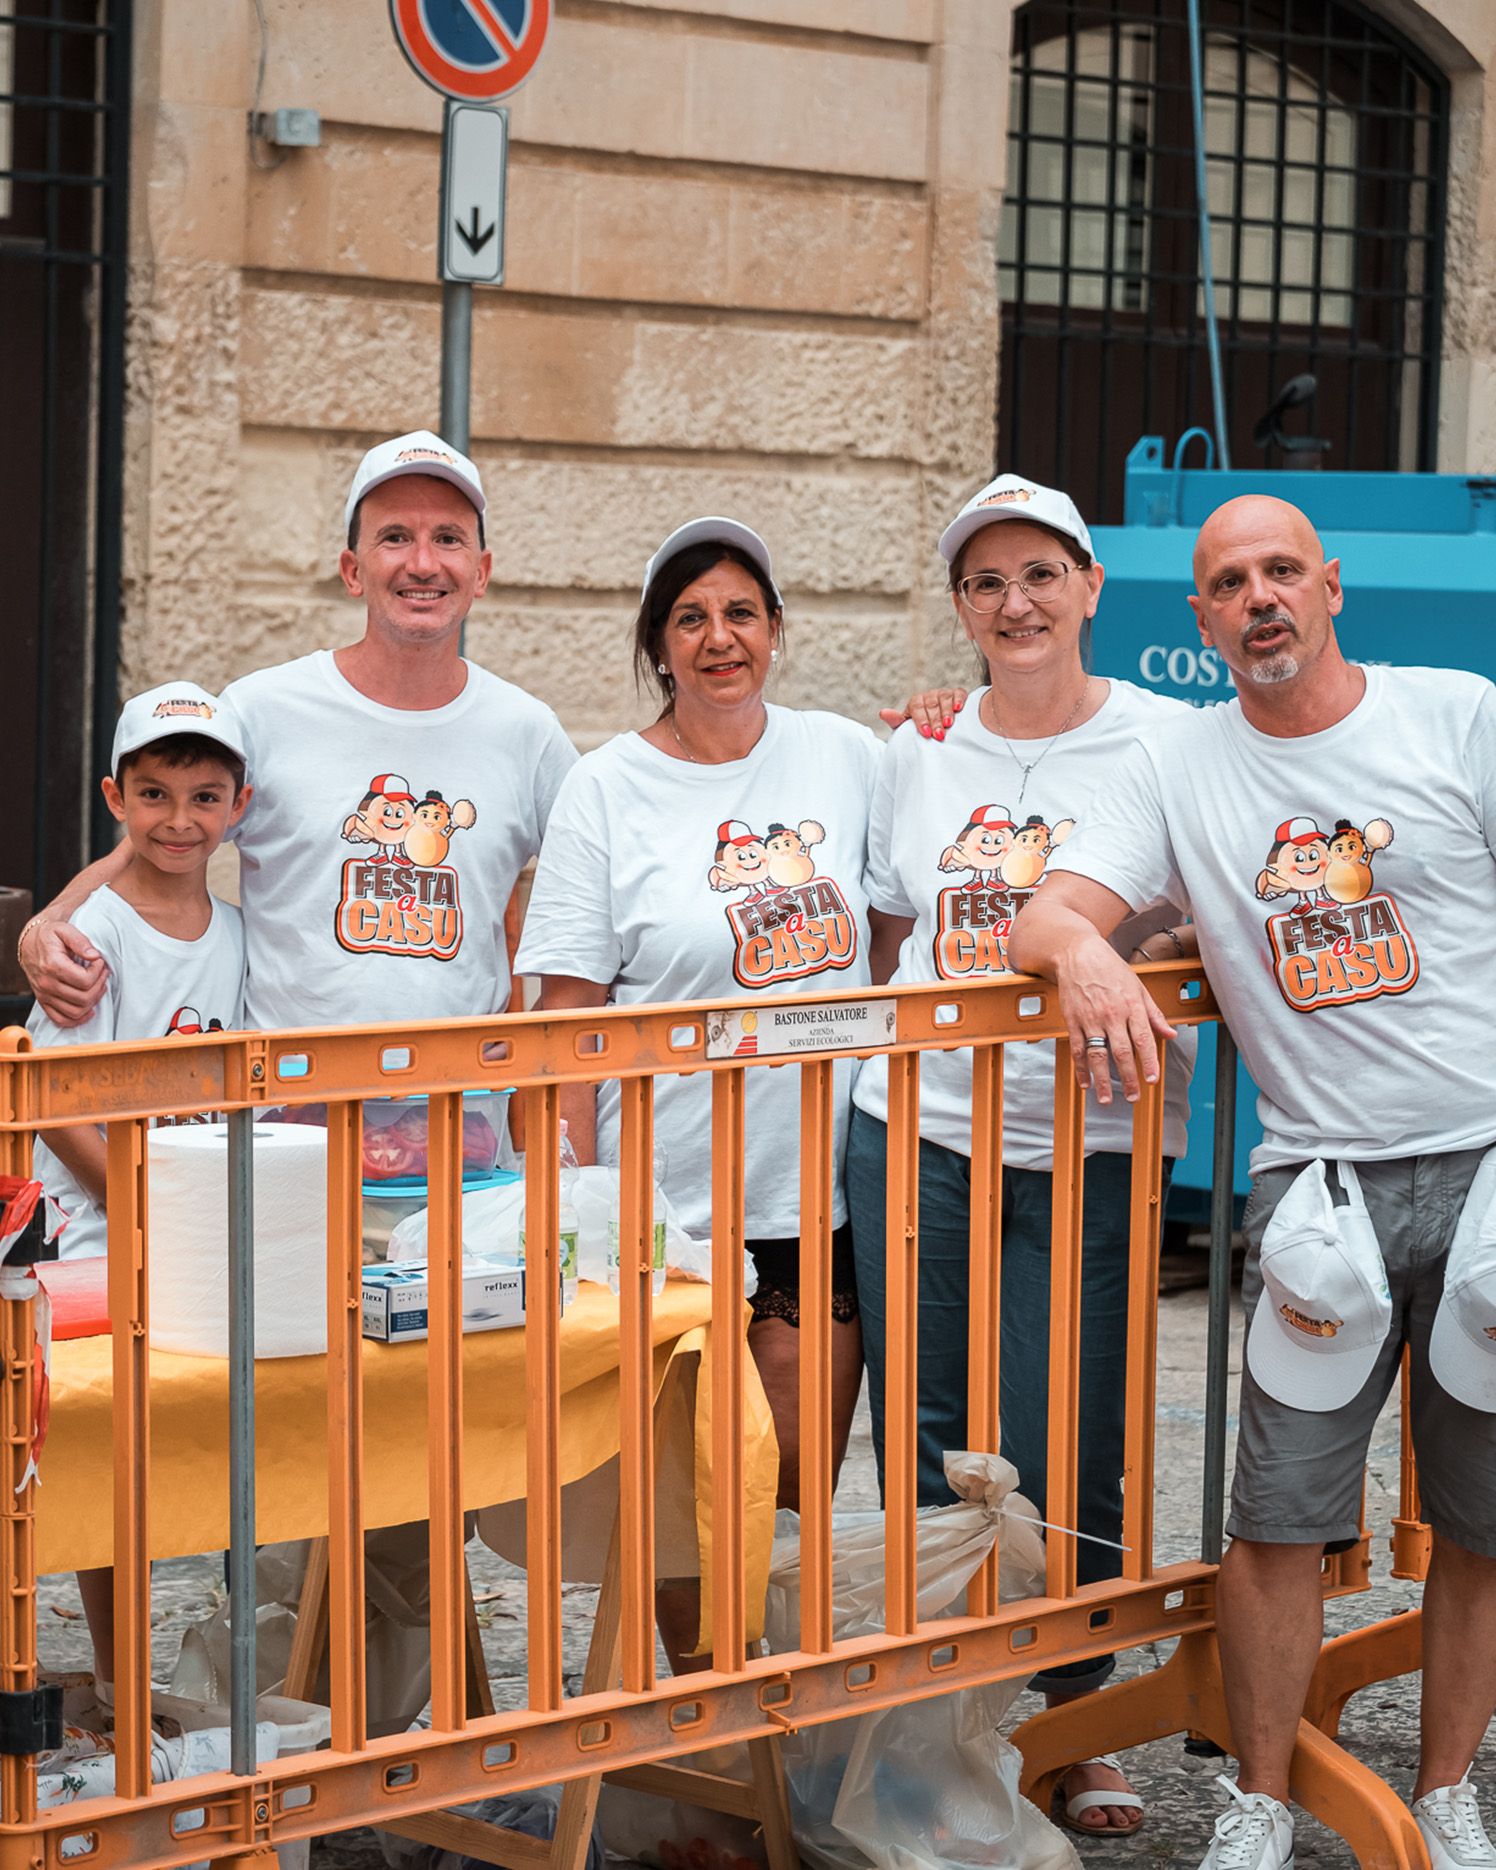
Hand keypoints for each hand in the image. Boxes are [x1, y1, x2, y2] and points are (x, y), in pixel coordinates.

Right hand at [21, 921, 108, 1025]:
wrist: (30, 943)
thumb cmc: (50, 936)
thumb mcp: (65, 930)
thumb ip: (81, 941)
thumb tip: (94, 956)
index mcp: (53, 966)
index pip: (85, 981)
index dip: (99, 971)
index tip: (99, 961)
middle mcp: (47, 984)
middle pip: (84, 998)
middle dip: (99, 985)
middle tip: (103, 972)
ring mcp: (44, 995)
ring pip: (76, 1011)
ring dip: (93, 1001)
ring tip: (98, 986)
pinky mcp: (44, 1002)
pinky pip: (61, 1020)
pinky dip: (78, 1019)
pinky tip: (89, 1008)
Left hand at [878, 687, 968, 740]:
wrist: (935, 726)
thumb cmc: (920, 728)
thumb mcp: (906, 727)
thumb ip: (896, 721)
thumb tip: (882, 713)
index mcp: (915, 702)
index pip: (917, 708)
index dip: (921, 720)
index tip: (925, 733)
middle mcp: (929, 695)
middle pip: (931, 705)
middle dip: (935, 721)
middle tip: (938, 735)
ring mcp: (943, 694)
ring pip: (944, 698)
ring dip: (946, 712)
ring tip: (948, 724)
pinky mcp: (956, 694)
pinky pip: (959, 693)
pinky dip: (959, 699)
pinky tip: (959, 709)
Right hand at [1057, 934, 1176, 1104]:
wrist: (1077, 952)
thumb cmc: (1109, 968)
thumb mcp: (1138, 987)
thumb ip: (1154, 1014)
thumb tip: (1170, 1034)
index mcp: (1131, 1005)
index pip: (1143, 1038)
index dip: (1149, 1061)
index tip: (1152, 1079)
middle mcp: (1111, 1013)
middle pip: (1122, 1052)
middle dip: (1128, 1078)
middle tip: (1133, 1097)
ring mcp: (1090, 1018)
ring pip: (1098, 1054)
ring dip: (1102, 1079)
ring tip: (1106, 1098)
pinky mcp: (1073, 1020)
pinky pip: (1077, 1048)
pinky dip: (1080, 1067)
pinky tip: (1085, 1082)